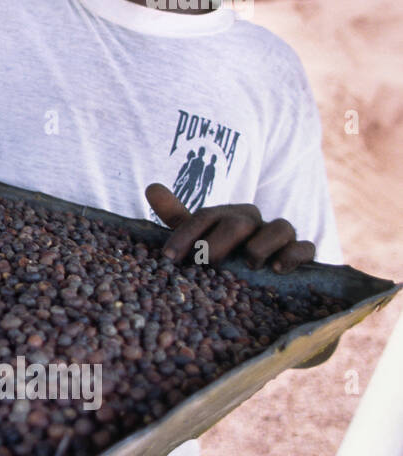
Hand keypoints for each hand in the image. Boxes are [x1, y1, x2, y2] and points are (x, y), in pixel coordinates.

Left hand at [145, 183, 315, 272]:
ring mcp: (280, 236)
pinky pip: (304, 248)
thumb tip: (151, 187)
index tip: (168, 257)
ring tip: (249, 263)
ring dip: (262, 245)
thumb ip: (177, 217)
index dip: (185, 235)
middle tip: (206, 262)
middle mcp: (255, 221)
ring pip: (279, 227)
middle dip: (219, 242)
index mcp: (229, 214)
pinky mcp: (301, 252)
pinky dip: (293, 255)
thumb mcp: (200, 235)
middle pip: (238, 223)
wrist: (263, 268)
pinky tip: (277, 268)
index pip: (205, 216)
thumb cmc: (225, 251)